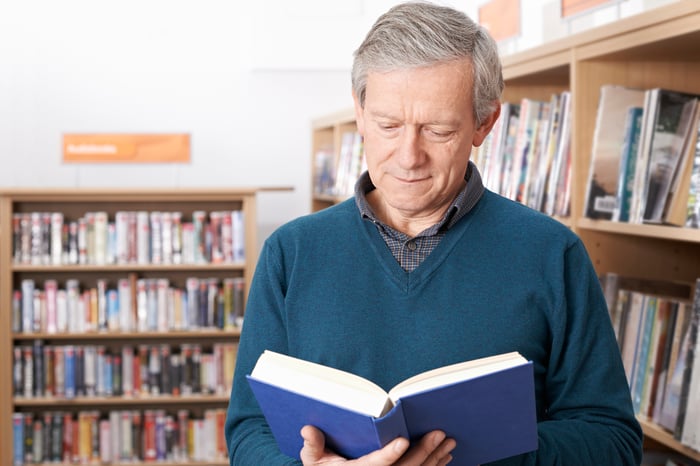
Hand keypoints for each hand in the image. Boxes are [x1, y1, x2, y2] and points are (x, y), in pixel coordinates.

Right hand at [299, 425, 455, 464]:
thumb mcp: (313, 462)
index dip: (390, 454)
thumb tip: (308, 429)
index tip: (402, 440)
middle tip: (440, 434)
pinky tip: (444, 457)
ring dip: (435, 460)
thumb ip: (312, 447)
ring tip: (449, 442)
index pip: (377, 465)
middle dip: (424, 452)